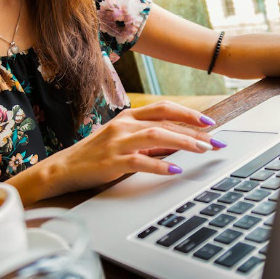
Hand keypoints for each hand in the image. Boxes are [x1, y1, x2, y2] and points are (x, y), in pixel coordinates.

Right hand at [47, 101, 226, 194]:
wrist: (63, 168)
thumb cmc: (96, 155)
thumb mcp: (123, 140)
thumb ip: (149, 139)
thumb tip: (180, 142)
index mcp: (128, 117)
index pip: (164, 108)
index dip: (188, 114)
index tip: (210, 123)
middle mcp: (124, 125)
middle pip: (165, 121)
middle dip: (194, 131)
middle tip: (215, 142)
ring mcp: (117, 142)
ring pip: (157, 136)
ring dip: (183, 142)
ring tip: (203, 150)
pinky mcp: (112, 162)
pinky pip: (140, 161)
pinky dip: (160, 165)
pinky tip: (175, 169)